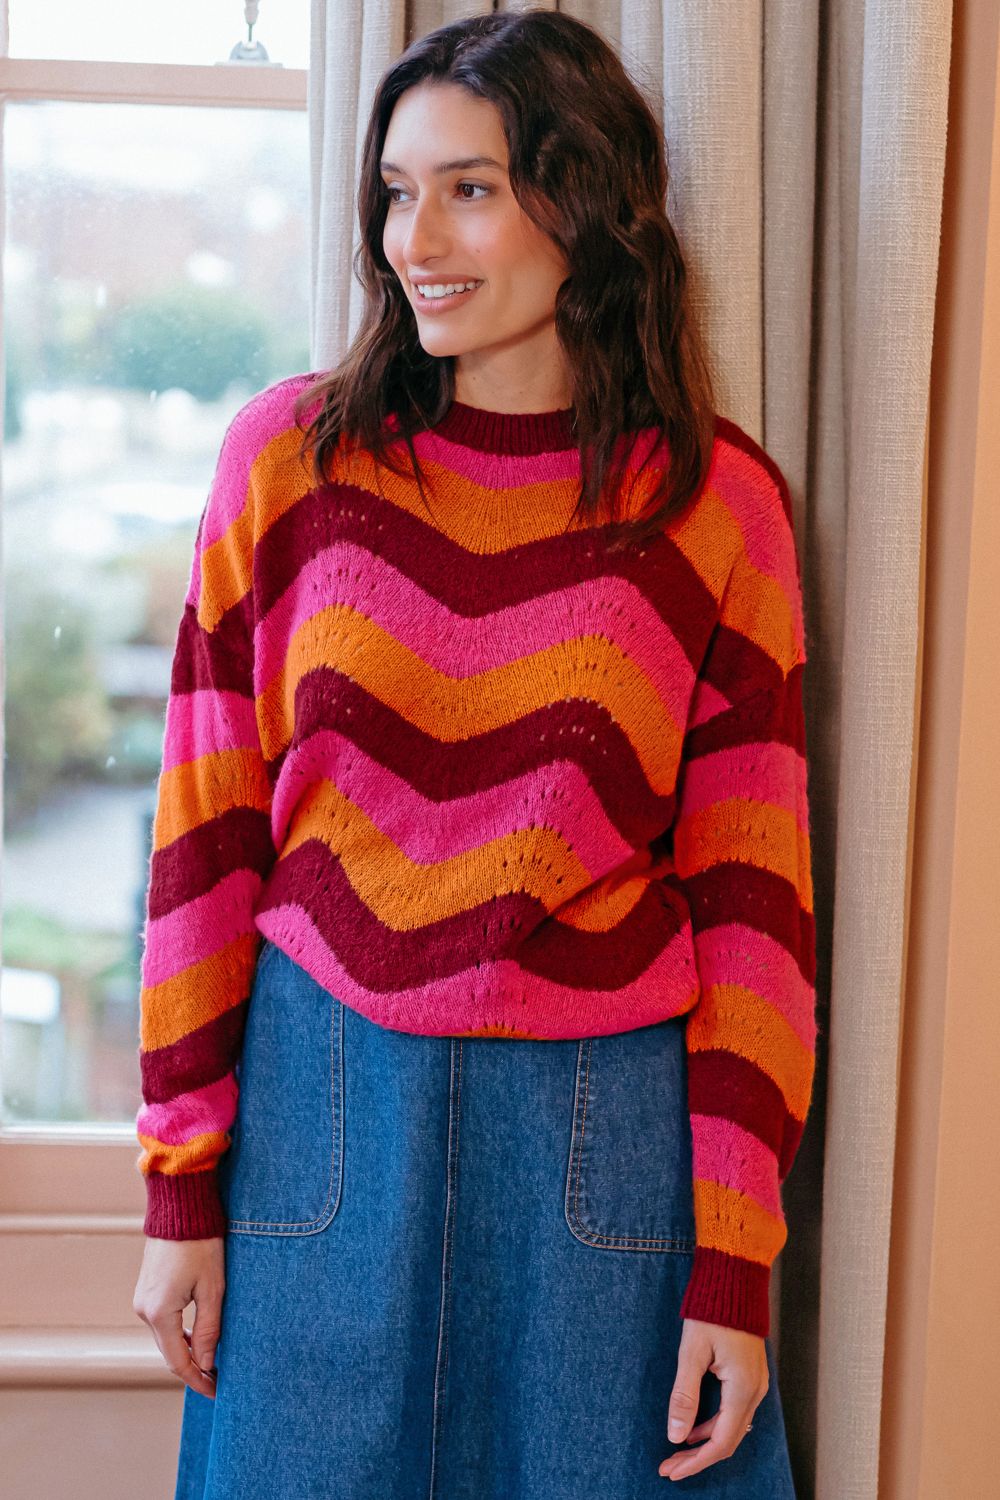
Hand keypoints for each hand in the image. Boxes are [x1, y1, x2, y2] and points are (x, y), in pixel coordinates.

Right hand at [133, 1235, 225, 1399]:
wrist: (179, 1208)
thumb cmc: (201, 1244)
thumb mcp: (213, 1288)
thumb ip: (210, 1329)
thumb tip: (208, 1364)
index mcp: (159, 1313)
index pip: (178, 1361)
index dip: (198, 1380)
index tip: (216, 1392)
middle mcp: (144, 1310)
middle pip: (169, 1352)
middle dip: (193, 1368)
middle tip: (218, 1381)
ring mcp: (142, 1300)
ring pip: (166, 1337)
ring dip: (187, 1351)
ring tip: (213, 1362)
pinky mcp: (146, 1290)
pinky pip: (162, 1322)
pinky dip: (179, 1334)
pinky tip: (198, 1337)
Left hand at [658, 1317, 767, 1480]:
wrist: (734, 1282)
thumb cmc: (713, 1312)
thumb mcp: (692, 1353)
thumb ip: (684, 1395)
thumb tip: (675, 1435)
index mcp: (743, 1389)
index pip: (720, 1443)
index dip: (695, 1461)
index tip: (672, 1470)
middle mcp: (755, 1392)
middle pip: (728, 1441)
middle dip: (698, 1457)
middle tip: (669, 1467)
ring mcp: (755, 1385)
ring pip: (731, 1428)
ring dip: (704, 1443)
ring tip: (676, 1451)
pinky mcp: (750, 1377)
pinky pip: (734, 1413)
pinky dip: (713, 1425)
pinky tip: (693, 1428)